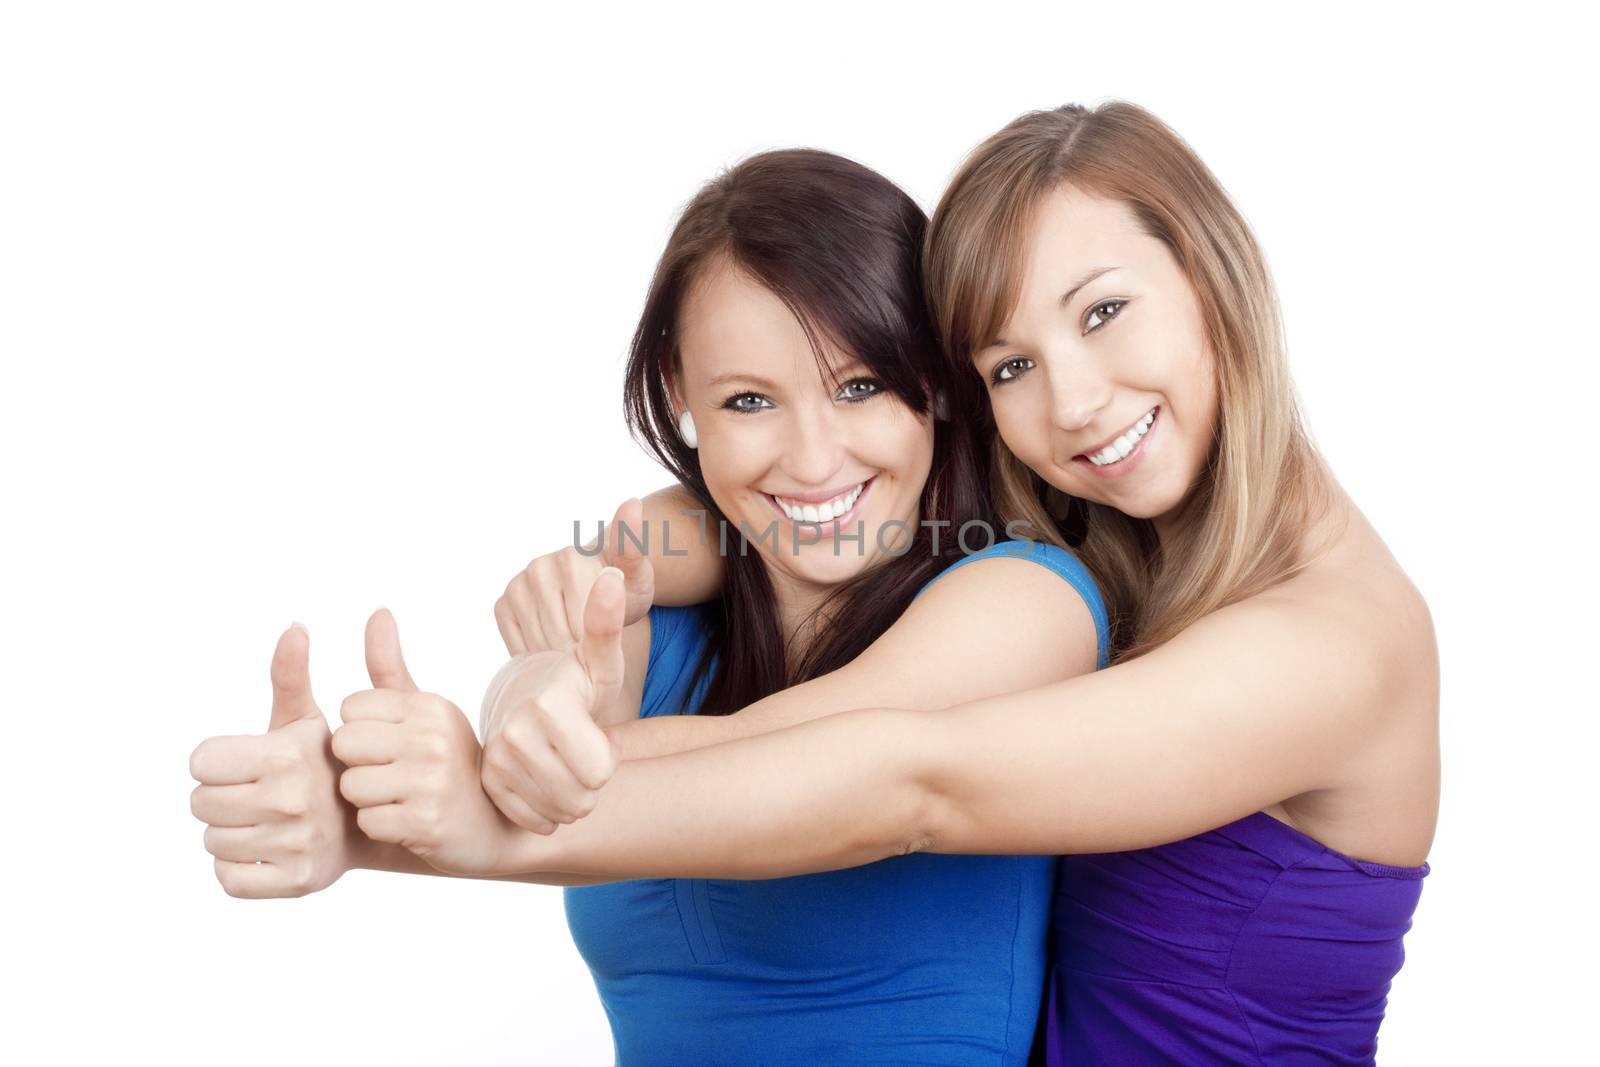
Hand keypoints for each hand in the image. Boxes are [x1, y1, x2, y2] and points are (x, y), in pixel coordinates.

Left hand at [189, 624, 363, 897]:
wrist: (387, 821)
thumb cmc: (337, 764)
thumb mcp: (316, 718)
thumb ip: (292, 674)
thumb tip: (294, 627)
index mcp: (288, 755)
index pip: (200, 762)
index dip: (221, 761)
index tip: (252, 763)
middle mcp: (292, 799)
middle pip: (199, 804)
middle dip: (224, 797)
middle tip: (261, 794)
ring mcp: (296, 844)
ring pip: (212, 843)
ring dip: (233, 834)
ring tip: (269, 822)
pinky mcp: (297, 882)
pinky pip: (229, 880)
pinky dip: (240, 869)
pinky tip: (269, 851)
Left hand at [332, 609, 522, 876]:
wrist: (493, 826)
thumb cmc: (447, 764)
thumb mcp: (424, 712)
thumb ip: (390, 666)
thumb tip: (378, 611)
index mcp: (429, 706)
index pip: (351, 708)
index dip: (360, 730)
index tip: (387, 745)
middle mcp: (433, 738)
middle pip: (344, 744)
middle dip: (356, 764)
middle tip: (388, 774)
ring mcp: (432, 780)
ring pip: (352, 786)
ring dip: (367, 799)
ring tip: (398, 798)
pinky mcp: (426, 821)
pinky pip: (369, 822)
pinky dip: (381, 827)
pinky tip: (408, 821)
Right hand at [481, 568, 623, 833]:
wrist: (527, 701)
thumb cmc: (578, 683)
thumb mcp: (601, 660)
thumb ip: (607, 624)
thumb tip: (610, 576)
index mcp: (548, 702)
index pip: (600, 771)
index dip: (606, 759)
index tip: (594, 735)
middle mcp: (514, 728)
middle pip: (581, 797)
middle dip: (591, 783)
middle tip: (580, 753)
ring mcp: (495, 756)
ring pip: (559, 813)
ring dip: (571, 799)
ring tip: (565, 766)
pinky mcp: (485, 779)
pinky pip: (532, 820)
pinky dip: (546, 812)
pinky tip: (546, 783)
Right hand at [494, 496, 654, 655]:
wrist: (598, 592)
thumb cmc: (623, 589)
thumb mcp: (637, 577)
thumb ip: (633, 549)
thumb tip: (632, 503)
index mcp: (570, 558)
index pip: (583, 623)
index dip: (597, 641)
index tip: (607, 635)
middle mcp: (538, 566)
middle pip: (559, 634)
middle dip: (579, 650)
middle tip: (593, 645)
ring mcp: (517, 584)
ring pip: (538, 644)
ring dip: (559, 655)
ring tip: (577, 647)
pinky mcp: (503, 604)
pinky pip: (518, 644)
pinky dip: (538, 654)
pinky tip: (557, 646)